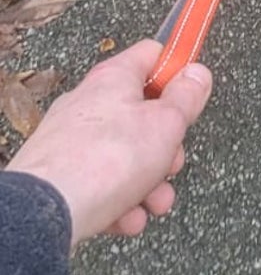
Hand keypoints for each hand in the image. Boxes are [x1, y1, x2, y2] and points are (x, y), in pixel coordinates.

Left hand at [7, 39, 212, 246]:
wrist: (48, 212)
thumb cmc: (107, 160)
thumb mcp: (166, 123)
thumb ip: (187, 97)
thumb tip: (198, 72)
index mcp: (114, 79)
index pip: (152, 56)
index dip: (177, 71)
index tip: (193, 92)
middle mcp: (89, 103)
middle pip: (143, 115)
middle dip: (166, 148)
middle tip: (172, 165)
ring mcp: (71, 140)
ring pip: (125, 157)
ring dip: (149, 183)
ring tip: (154, 205)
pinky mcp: (60, 175)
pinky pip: (101, 184)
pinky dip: (120, 202)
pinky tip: (128, 219)